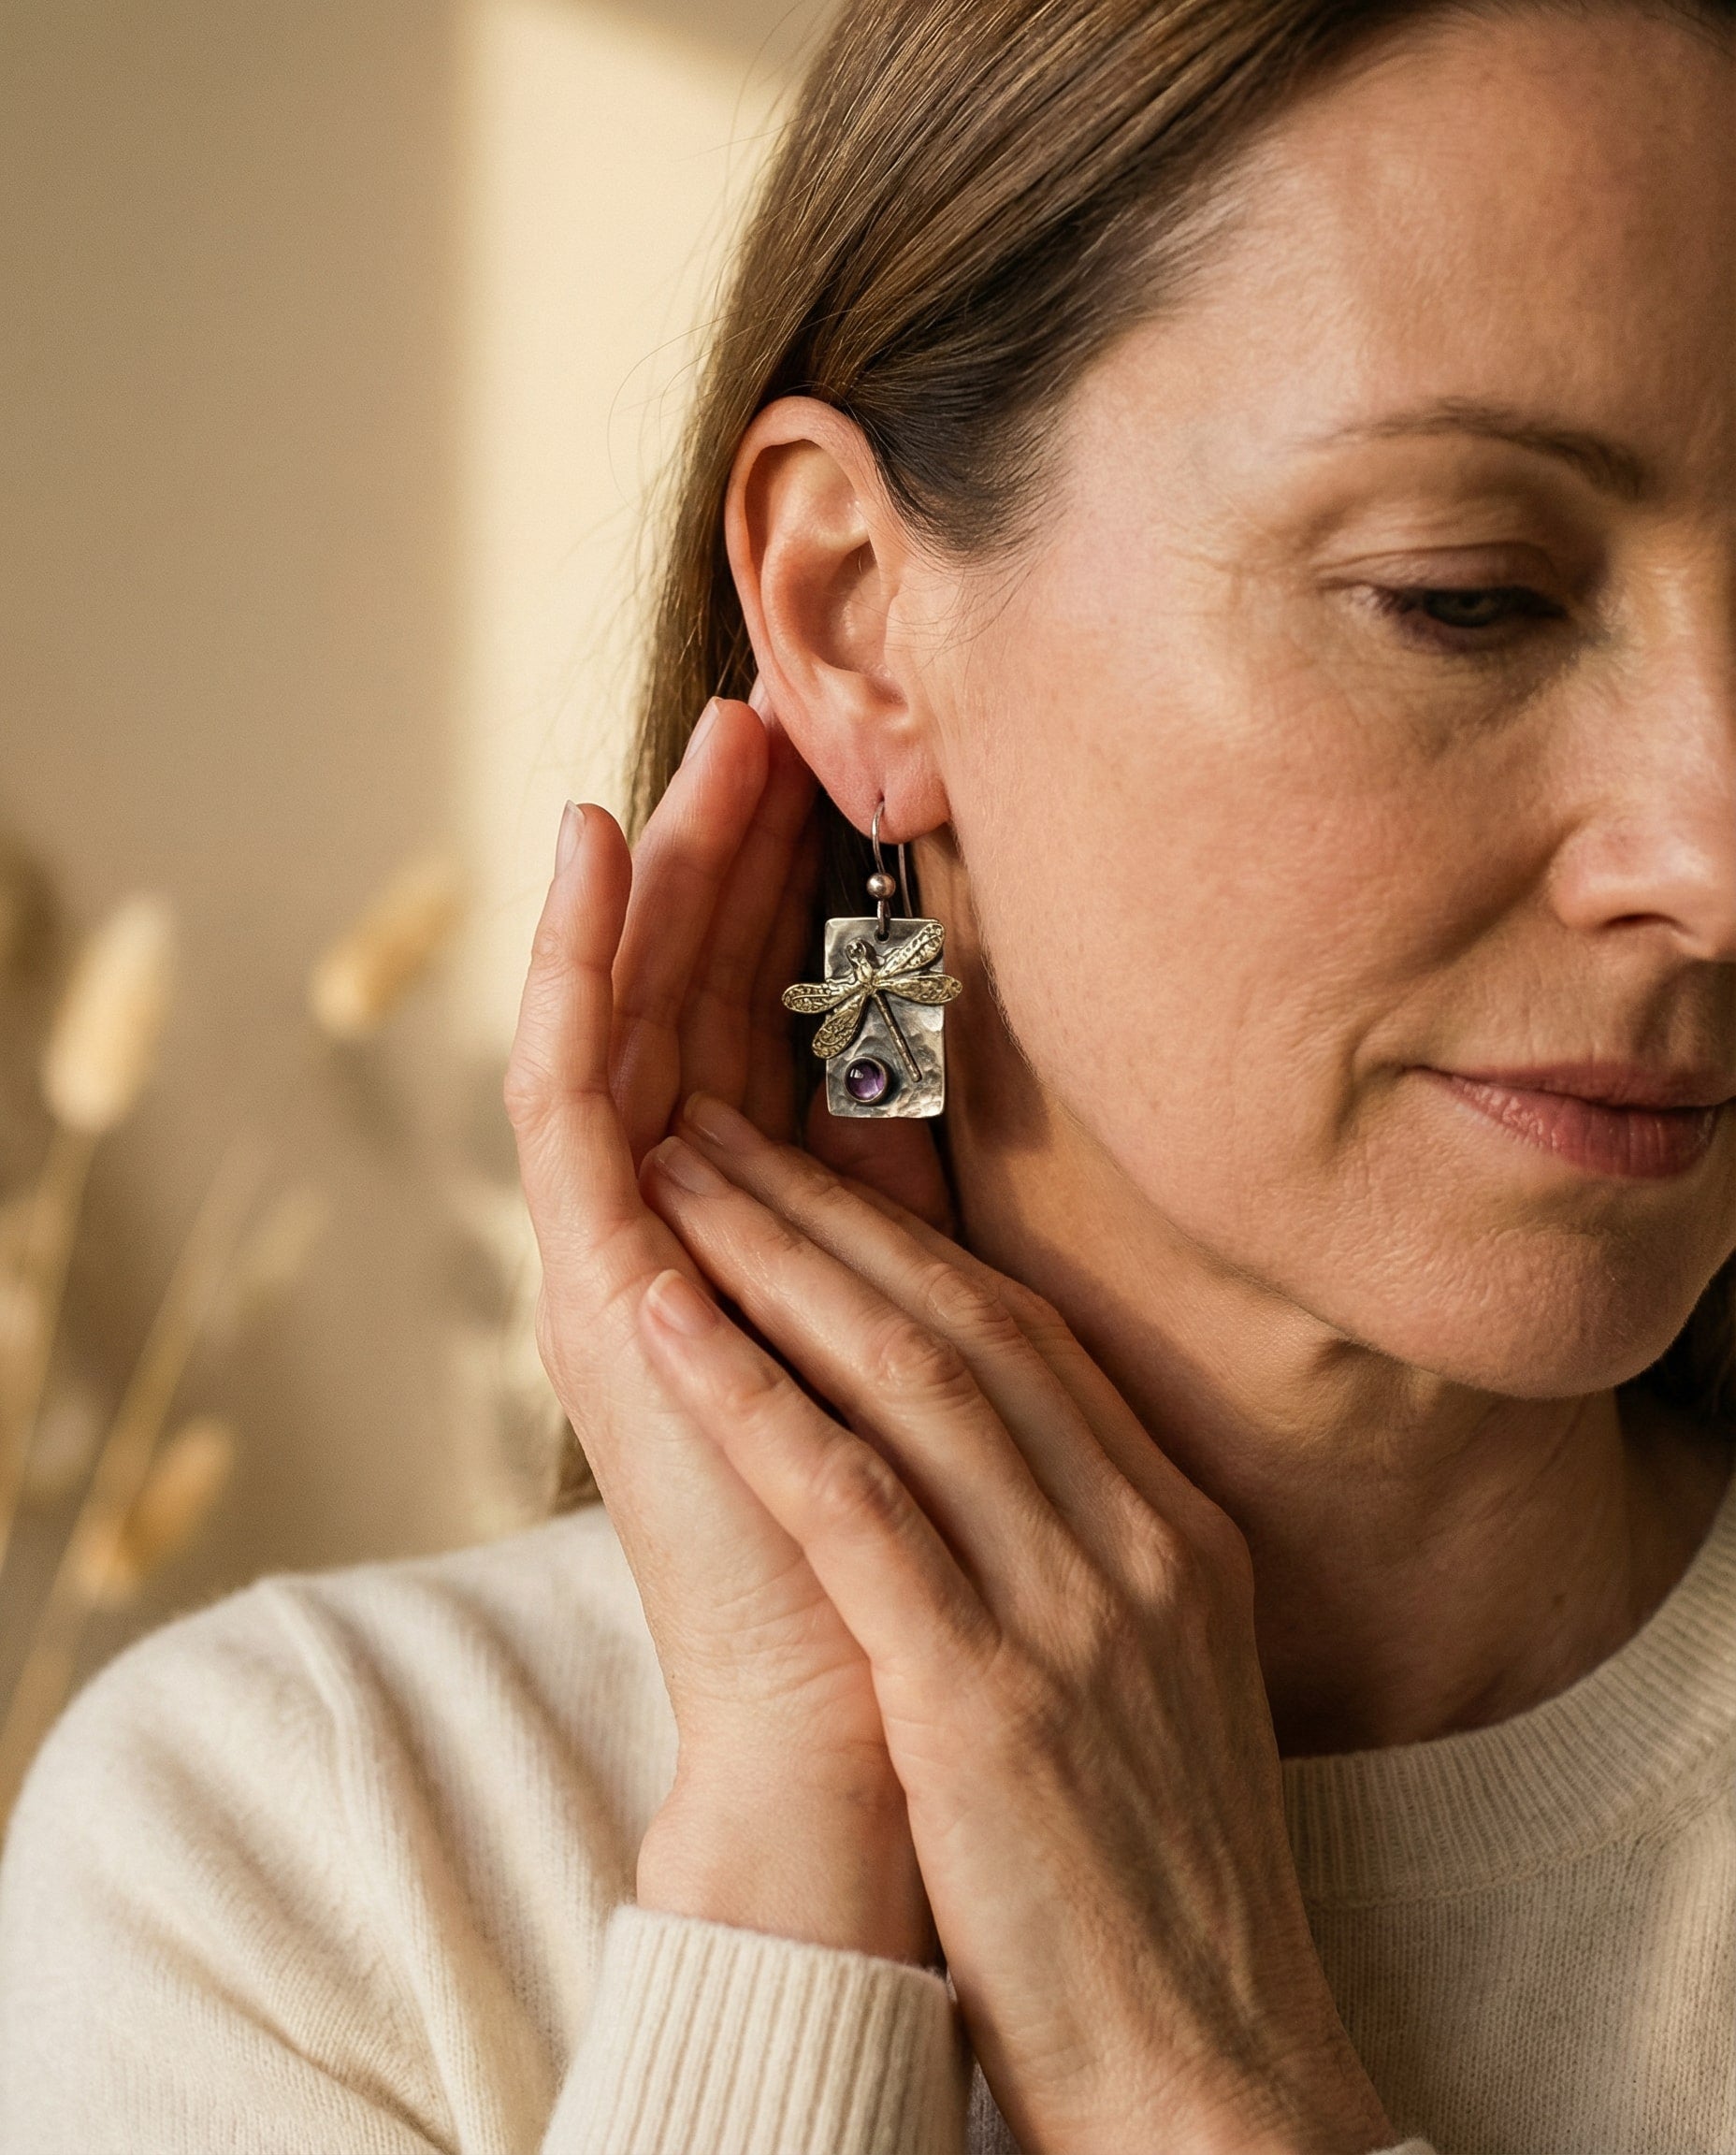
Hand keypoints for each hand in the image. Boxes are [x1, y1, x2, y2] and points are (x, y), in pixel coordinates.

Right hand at [504, 695, 935, 1959]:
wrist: (879, 1730)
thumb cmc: (928, 1547)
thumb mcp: (936, 1324)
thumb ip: (918, 1205)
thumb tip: (951, 1070)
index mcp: (766, 1237)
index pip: (766, 1031)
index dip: (797, 904)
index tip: (850, 779)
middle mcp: (684, 1233)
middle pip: (691, 1006)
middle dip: (725, 862)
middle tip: (761, 716)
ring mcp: (630, 1255)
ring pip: (626, 1022)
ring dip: (652, 882)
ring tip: (687, 749)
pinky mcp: (595, 1291)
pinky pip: (567, 1097)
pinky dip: (570, 970)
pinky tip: (593, 855)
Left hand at [635, 1096, 1395, 2154]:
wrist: (1209, 2073)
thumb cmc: (1151, 1890)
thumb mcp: (1155, 1686)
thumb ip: (1091, 1562)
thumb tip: (997, 1473)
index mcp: (1175, 1533)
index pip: (1024, 1336)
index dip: (904, 1237)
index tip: (811, 1166)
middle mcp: (1133, 1542)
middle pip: (958, 1323)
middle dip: (824, 1209)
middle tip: (718, 1122)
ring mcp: (1069, 1610)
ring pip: (904, 1378)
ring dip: (773, 1260)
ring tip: (675, 1173)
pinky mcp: (983, 1695)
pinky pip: (851, 1502)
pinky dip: (750, 1394)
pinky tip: (664, 1317)